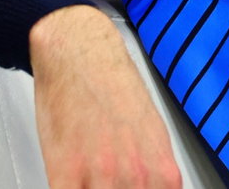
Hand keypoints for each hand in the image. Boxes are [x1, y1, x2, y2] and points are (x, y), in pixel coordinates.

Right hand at [30, 5, 182, 187]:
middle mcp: (136, 176)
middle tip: (106, 181)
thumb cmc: (112, 86)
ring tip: (87, 179)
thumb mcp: (153, 134)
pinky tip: (69, 181)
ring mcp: (101, 175)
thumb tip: (150, 187)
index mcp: (162, 171)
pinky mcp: (65, 170)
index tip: (127, 188)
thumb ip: (154, 173)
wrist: (80, 53)